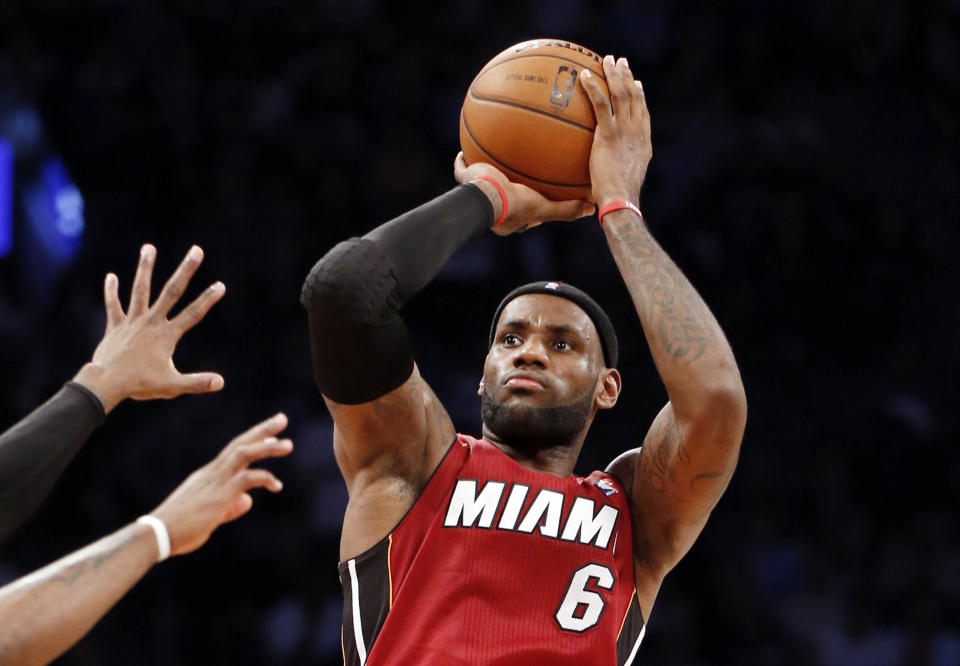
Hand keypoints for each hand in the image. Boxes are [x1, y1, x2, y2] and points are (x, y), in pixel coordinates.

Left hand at [73, 244, 225, 412]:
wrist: (106, 383)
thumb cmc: (139, 385)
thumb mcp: (172, 386)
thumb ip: (197, 383)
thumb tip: (221, 383)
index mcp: (166, 335)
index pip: (193, 313)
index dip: (208, 299)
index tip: (220, 285)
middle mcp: (151, 322)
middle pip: (171, 291)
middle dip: (186, 270)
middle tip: (196, 251)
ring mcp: (132, 322)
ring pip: (140, 289)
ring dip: (145, 267)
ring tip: (149, 247)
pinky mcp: (115, 326)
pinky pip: (113, 305)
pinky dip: (112, 291)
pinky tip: (111, 276)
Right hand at [151, 413, 292, 555]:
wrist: (158, 535)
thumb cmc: (180, 529)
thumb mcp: (211, 516)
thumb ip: (231, 507)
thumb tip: (248, 500)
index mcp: (209, 475)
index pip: (234, 450)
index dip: (252, 438)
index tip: (270, 431)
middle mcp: (212, 473)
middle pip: (240, 443)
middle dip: (262, 431)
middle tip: (282, 418)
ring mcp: (216, 481)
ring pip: (244, 454)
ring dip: (266, 447)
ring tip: (288, 444)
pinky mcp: (220, 495)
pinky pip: (246, 478)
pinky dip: (264, 478)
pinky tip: (277, 485)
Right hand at [453, 152, 593, 235]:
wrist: (487, 196)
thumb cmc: (516, 204)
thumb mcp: (545, 208)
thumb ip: (566, 209)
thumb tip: (591, 209)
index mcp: (510, 217)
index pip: (524, 209)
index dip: (534, 202)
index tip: (542, 191)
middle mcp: (493, 207)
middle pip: (503, 194)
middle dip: (509, 186)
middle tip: (518, 174)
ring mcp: (477, 193)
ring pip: (481, 180)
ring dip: (485, 172)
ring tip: (490, 159)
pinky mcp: (465, 181)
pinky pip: (462, 169)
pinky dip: (463, 161)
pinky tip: (464, 150)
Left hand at [579, 55, 651, 205]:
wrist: (622, 201)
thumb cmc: (617, 201)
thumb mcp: (619, 184)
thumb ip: (612, 174)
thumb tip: (595, 185)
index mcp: (643, 143)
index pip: (643, 113)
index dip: (640, 96)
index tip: (636, 83)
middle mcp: (638, 133)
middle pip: (634, 97)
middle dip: (627, 76)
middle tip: (620, 62)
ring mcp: (626, 132)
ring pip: (621, 94)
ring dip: (614, 74)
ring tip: (606, 60)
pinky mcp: (610, 134)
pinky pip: (601, 104)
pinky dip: (594, 87)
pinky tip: (584, 75)